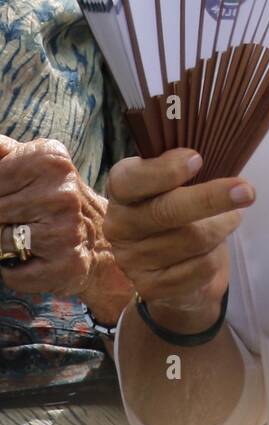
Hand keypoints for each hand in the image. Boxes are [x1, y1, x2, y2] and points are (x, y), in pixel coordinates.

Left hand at [0, 136, 131, 321]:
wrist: (103, 238)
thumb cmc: (54, 198)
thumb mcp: (34, 163)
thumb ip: (5, 153)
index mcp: (51, 159)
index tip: (14, 197)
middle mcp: (62, 191)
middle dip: (2, 218)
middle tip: (25, 218)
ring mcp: (66, 228)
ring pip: (0, 240)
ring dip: (7, 244)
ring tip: (31, 237)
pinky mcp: (66, 263)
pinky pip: (11, 272)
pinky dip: (15, 270)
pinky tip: (37, 258)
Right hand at [105, 149, 253, 332]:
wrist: (169, 268)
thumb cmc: (177, 209)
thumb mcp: (176, 184)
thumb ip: (185, 168)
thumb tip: (210, 158)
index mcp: (122, 191)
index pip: (131, 179)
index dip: (164, 170)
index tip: (198, 159)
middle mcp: (119, 225)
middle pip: (167, 211)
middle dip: (211, 198)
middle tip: (247, 191)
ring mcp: (132, 259)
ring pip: (194, 239)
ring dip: (222, 227)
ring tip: (230, 218)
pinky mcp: (151, 286)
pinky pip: (201, 266)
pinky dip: (217, 254)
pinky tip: (213, 249)